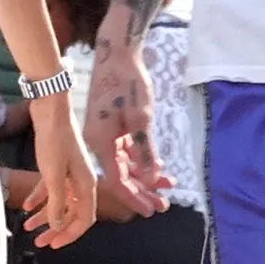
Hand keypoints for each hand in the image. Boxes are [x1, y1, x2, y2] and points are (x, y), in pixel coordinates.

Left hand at [22, 99, 95, 247]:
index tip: (54, 245)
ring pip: (59, 202)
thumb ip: (56, 203)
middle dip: (56, 229)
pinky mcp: (57, 164)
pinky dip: (39, 198)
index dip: (70, 234)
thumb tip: (58, 225)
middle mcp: (81, 181)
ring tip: (28, 226)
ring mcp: (69, 173)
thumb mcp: (54, 176)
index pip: (84, 219)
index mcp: (86, 185)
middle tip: (40, 242)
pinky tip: (26, 206)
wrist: (50, 110)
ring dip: (45, 216)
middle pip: (71, 213)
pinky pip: (50, 188)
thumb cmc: (55, 140)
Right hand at [84, 32, 168, 213]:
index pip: (117, 181)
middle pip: (121, 175)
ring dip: (145, 174)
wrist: (116, 53)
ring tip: (166, 186)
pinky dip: (140, 158)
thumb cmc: (128, 83)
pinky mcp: (109, 126)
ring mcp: (102, 134)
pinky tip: (157, 165)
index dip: (135, 197)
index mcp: (100, 143)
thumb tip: (153, 179)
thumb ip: (145, 150)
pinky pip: (124, 149)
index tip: (151, 210)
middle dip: (143, 190)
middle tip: (164, 204)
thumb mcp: (141, 119)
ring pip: (124, 162)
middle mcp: (97, 142)